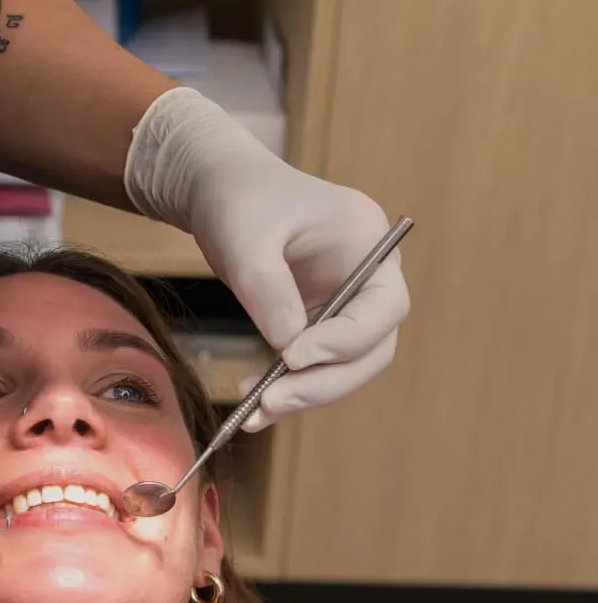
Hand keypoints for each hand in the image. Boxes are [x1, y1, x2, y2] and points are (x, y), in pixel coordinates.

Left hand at [125, 88, 409, 429]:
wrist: (219, 189)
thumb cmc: (238, 198)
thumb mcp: (244, 235)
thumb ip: (266, 287)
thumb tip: (285, 348)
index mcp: (368, 243)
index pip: (383, 306)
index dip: (346, 340)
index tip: (294, 357)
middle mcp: (369, 278)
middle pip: (372, 348)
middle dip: (325, 381)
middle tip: (273, 401)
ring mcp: (345, 303)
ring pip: (345, 366)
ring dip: (305, 394)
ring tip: (254, 413)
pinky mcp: (317, 323)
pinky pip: (313, 366)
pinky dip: (287, 387)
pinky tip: (253, 406)